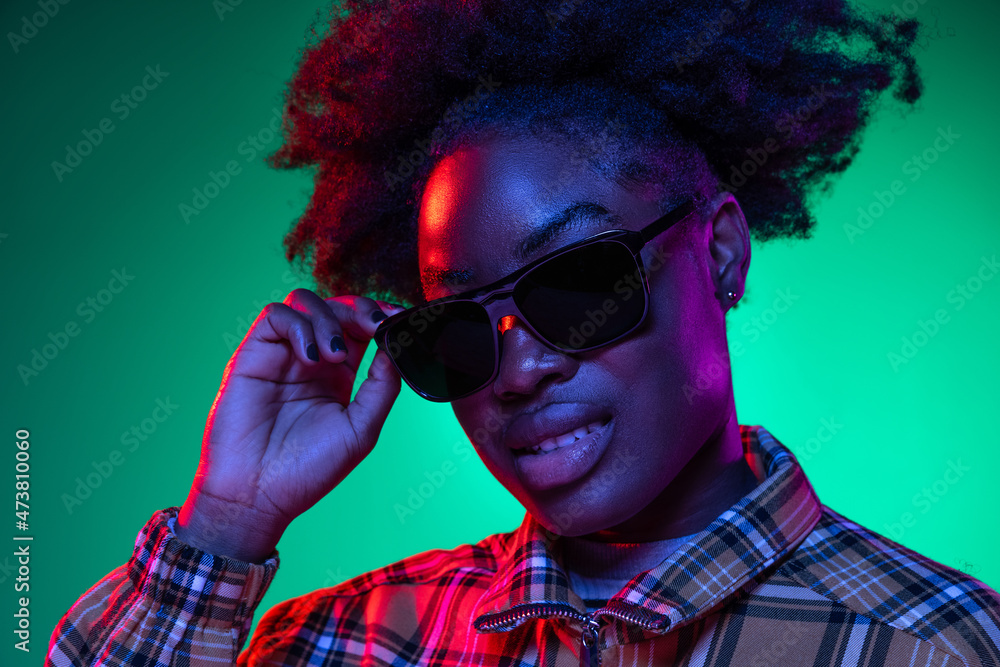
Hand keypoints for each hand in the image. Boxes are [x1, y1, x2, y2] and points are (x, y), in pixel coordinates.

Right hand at [175, 289, 402, 561]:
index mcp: (340, 375)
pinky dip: (299, 326)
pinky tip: (311, 359)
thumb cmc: (307, 471)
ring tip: (334, 356)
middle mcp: (311, 359)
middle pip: (338, 308)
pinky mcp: (253, 354)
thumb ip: (381, 388)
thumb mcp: (360, 430)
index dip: (381, 317)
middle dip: (360, 309)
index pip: (362, 329)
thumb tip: (395, 349)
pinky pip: (275, 316)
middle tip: (375, 326)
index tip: (399, 320)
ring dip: (328, 318)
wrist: (257, 495)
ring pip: (306, 303)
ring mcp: (281, 355)